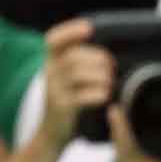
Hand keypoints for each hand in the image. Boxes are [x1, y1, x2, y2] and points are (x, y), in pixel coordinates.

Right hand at [41, 19, 114, 151]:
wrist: (53, 133)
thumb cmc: (69, 101)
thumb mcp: (70, 80)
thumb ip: (82, 64)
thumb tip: (111, 57)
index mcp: (51, 62)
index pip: (53, 40)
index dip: (70, 31)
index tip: (89, 28)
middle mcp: (49, 73)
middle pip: (73, 56)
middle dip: (97, 58)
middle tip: (112, 67)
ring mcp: (54, 90)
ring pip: (78, 74)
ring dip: (101, 76)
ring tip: (110, 83)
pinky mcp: (61, 107)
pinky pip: (81, 96)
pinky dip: (98, 94)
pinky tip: (105, 96)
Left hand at [109, 106, 160, 161]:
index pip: (123, 134)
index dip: (120, 116)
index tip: (121, 102)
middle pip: (118, 142)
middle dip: (121, 125)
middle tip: (125, 107)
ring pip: (119, 152)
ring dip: (123, 138)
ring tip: (131, 123)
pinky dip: (127, 152)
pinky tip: (137, 146)